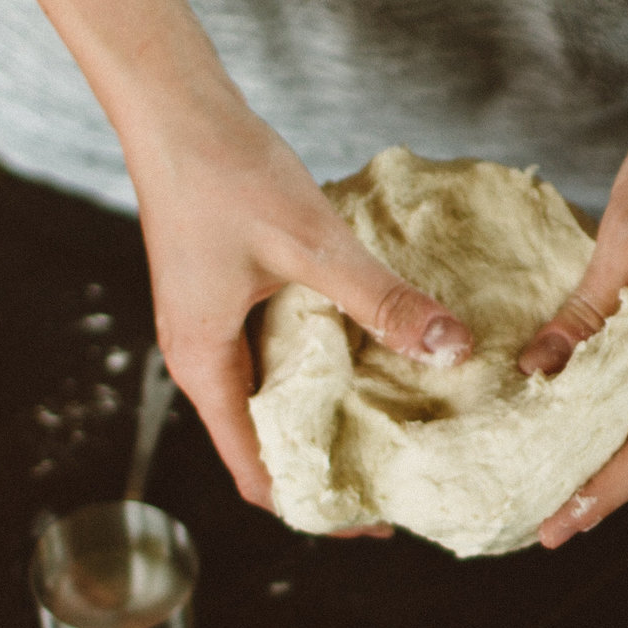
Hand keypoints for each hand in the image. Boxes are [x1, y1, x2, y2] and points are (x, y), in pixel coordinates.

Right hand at [130, 96, 472, 519]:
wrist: (175, 107)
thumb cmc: (225, 173)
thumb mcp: (313, 245)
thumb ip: (382, 301)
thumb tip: (452, 351)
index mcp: (205, 365)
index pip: (257, 474)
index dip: (317, 508)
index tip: (376, 520)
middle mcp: (201, 357)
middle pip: (264, 445)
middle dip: (328, 469)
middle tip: (399, 480)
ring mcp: (209, 326)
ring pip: (270, 400)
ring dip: (324, 420)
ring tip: (392, 428)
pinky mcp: (224, 295)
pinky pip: (271, 357)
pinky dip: (316, 373)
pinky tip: (365, 359)